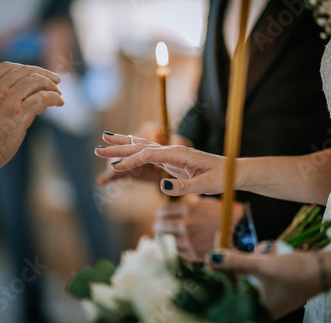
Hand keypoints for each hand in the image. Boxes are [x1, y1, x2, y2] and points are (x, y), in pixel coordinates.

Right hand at [0, 61, 63, 168]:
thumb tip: (26, 93)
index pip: (8, 67)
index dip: (26, 69)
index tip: (37, 74)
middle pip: (24, 71)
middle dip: (43, 74)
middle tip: (56, 81)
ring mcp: (6, 100)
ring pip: (35, 82)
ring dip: (51, 85)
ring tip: (59, 93)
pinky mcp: (18, 114)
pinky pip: (42, 98)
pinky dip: (54, 97)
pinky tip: (59, 102)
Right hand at [95, 133, 226, 195]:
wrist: (232, 170)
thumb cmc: (221, 177)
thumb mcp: (205, 184)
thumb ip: (184, 185)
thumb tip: (162, 186)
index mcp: (178, 153)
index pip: (148, 155)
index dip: (131, 161)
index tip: (115, 168)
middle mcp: (171, 150)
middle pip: (140, 146)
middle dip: (118, 148)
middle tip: (97, 150)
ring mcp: (169, 154)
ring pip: (141, 147)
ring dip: (122, 146)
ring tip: (103, 143)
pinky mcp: (169, 160)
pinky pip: (146, 154)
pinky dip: (131, 152)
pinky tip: (122, 153)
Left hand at [154, 197, 243, 261]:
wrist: (244, 233)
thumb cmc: (227, 215)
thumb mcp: (207, 204)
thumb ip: (189, 206)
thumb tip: (175, 210)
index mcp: (189, 209)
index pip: (163, 212)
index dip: (161, 214)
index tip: (161, 216)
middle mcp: (186, 225)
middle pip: (161, 227)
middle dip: (160, 226)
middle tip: (160, 226)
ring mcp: (189, 241)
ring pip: (168, 241)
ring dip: (169, 238)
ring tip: (171, 236)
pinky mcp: (194, 255)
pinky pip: (179, 252)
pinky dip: (179, 248)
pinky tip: (183, 245)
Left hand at [206, 249, 330, 319]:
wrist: (326, 269)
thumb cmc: (297, 273)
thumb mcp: (263, 266)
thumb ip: (235, 262)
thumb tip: (210, 257)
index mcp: (255, 309)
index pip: (225, 290)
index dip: (216, 272)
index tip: (210, 255)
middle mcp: (258, 303)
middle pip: (234, 278)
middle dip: (239, 260)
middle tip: (234, 242)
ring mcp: (265, 292)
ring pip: (246, 269)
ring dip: (254, 257)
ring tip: (270, 253)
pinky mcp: (271, 281)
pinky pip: (257, 267)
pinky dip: (262, 258)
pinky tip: (274, 253)